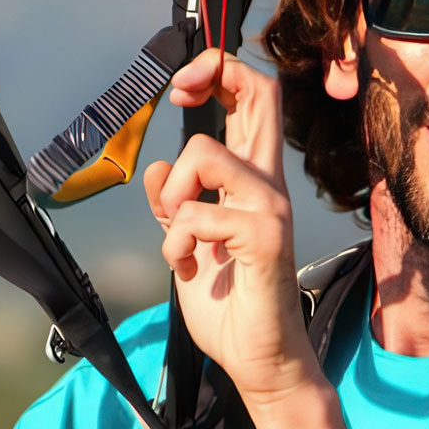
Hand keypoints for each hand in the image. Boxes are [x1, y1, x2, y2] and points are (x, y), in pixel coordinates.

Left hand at [144, 50, 348, 428]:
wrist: (257, 357)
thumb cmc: (228, 300)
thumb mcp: (186, 241)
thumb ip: (175, 202)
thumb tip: (158, 167)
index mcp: (252, 178)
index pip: (253, 99)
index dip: (219, 72)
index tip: (182, 89)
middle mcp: (268, 183)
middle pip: (262, 91)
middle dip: (211, 72)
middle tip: (179, 93)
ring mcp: (270, 206)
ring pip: (205, 153)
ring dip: (173, 195)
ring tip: (177, 236)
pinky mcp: (264, 237)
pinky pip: (197, 215)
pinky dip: (174, 243)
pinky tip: (186, 269)